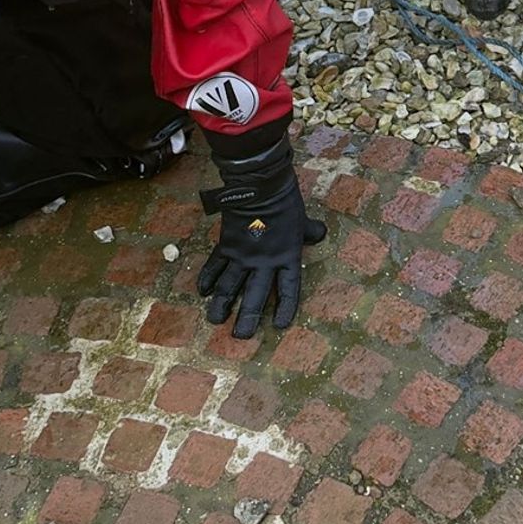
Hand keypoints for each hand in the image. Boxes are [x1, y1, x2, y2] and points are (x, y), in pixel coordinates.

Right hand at [197, 131, 326, 337]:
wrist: (260, 186)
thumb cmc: (285, 202)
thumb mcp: (302, 220)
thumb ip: (310, 232)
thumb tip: (320, 234)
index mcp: (287, 257)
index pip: (288, 290)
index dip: (284, 308)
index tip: (279, 326)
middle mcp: (264, 262)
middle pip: (255, 296)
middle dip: (247, 318)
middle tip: (240, 337)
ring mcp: (243, 256)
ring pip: (230, 287)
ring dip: (221, 305)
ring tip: (215, 321)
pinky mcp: (226, 246)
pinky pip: (214, 266)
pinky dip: (207, 278)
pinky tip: (202, 292)